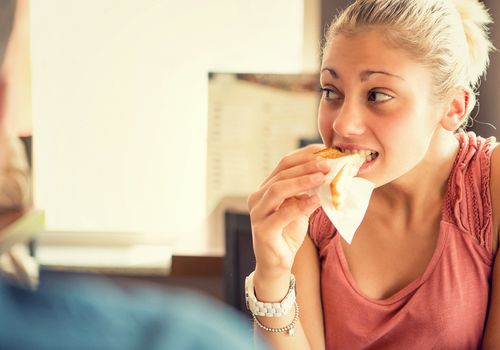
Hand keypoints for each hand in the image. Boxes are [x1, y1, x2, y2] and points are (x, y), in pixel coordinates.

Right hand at [247, 144, 329, 278]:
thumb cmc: (288, 233)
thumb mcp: (300, 208)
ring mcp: (257, 213)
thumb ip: (308, 192)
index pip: (284, 164)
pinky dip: (300, 205)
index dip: (304, 155)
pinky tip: (316, 200)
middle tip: (327, 164)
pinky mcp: (262, 231)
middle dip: (306, 166)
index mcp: (266, 188)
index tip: (324, 151)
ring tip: (322, 177)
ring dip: (302, 181)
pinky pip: (282, 214)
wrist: (277, 264)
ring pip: (278, 189)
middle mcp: (257, 197)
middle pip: (281, 174)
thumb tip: (330, 173)